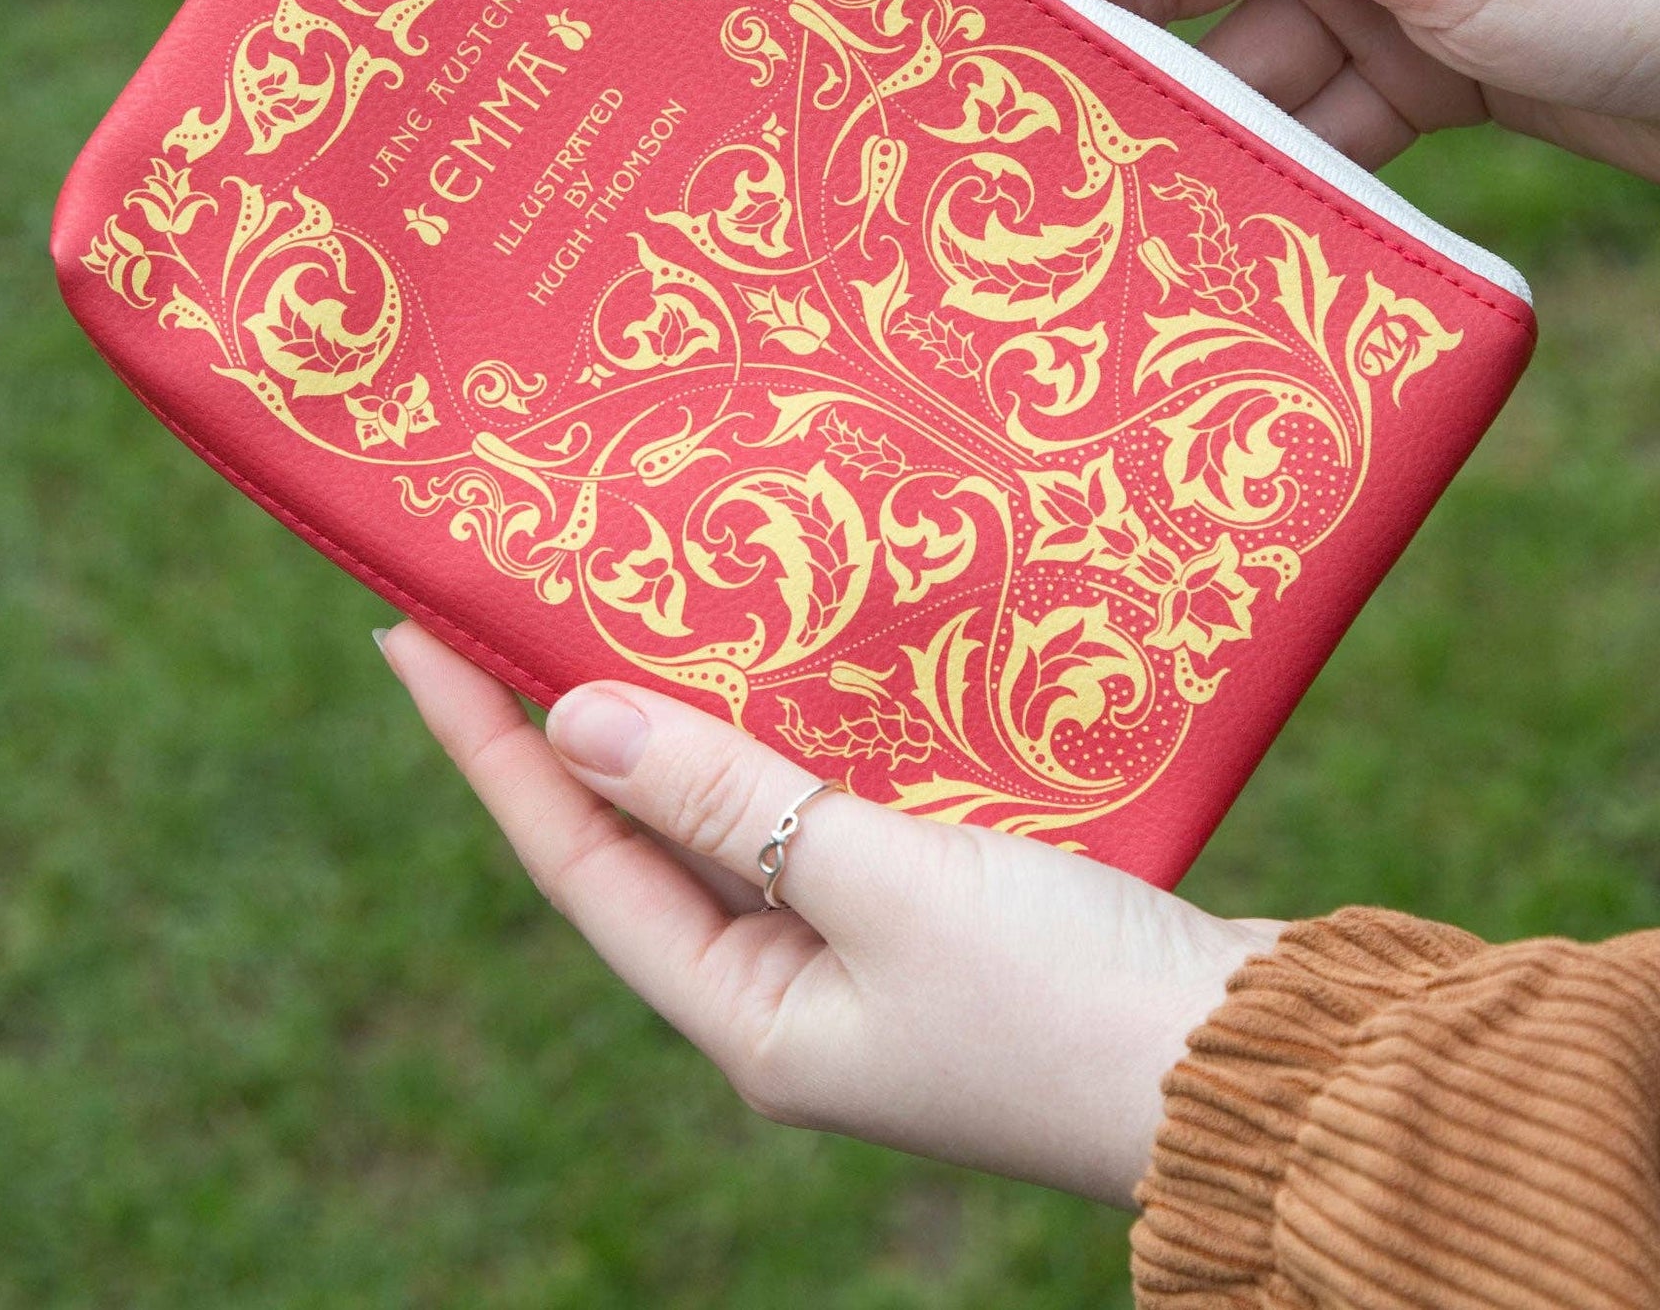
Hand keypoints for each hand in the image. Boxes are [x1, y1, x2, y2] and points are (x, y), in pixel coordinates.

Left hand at [379, 623, 1280, 1205]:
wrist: (1250, 1060)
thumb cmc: (1063, 992)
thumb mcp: (884, 884)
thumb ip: (732, 801)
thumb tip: (576, 719)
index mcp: (751, 1018)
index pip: (577, 863)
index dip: (488, 746)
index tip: (408, 633)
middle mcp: (792, 994)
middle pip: (649, 842)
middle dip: (578, 726)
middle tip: (514, 598)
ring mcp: (869, 957)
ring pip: (744, 820)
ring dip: (691, 723)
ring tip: (632, 608)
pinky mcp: (943, 915)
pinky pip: (832, 812)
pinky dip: (798, 739)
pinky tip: (794, 664)